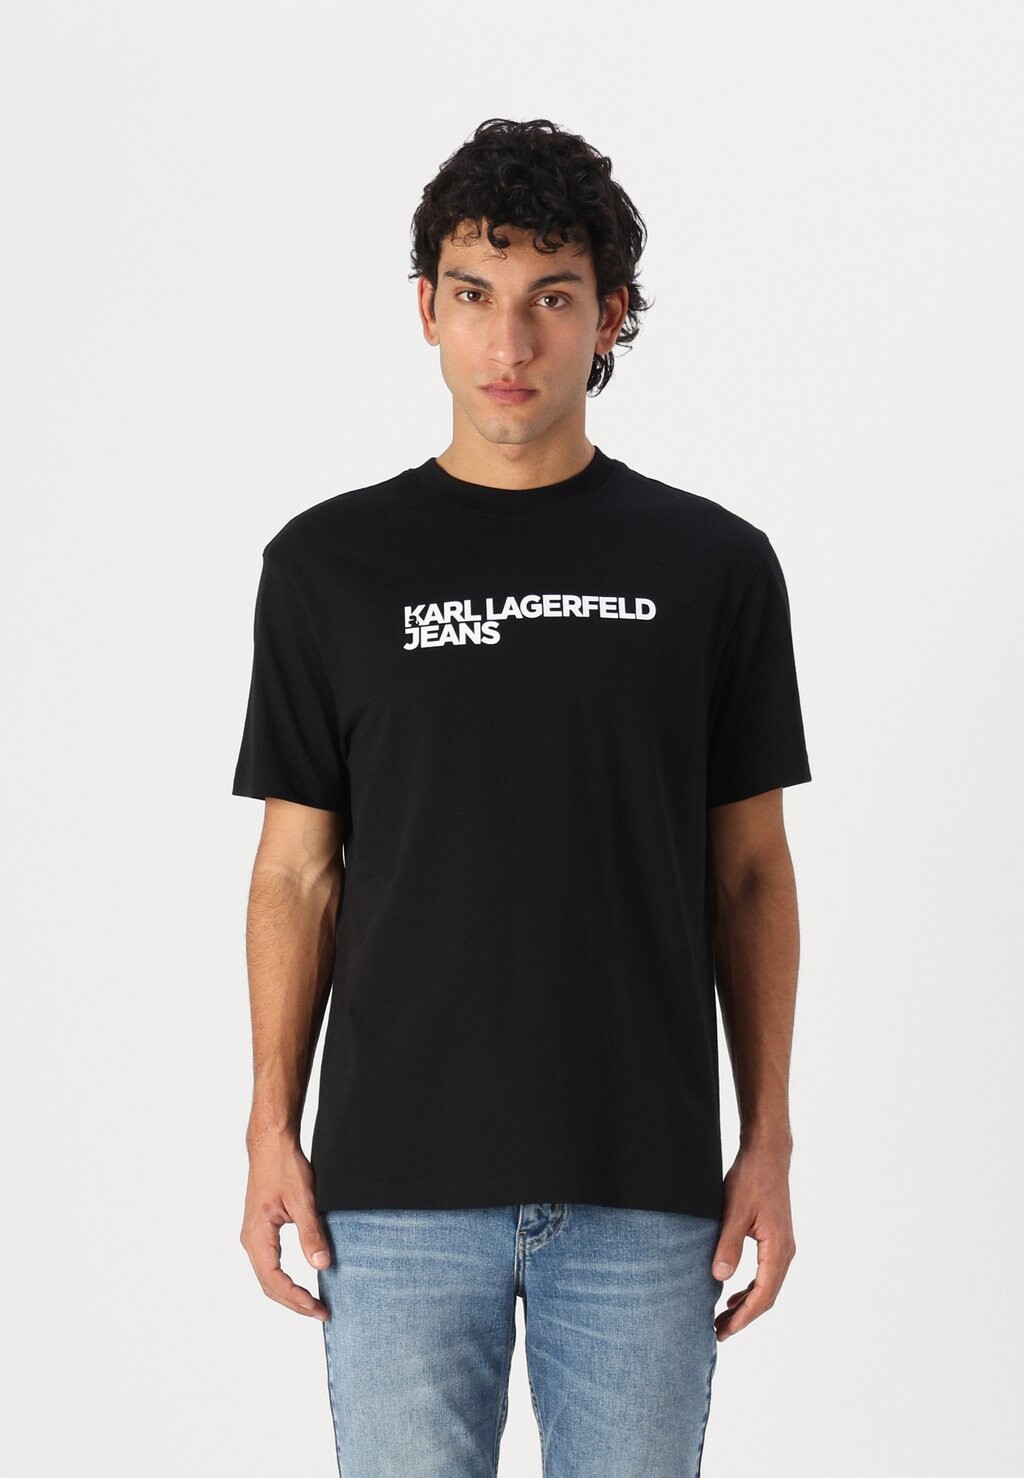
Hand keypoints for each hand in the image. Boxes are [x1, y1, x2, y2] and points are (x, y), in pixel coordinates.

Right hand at [240, 1131, 331, 1320]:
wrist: (271, 1144)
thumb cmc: (283, 1167)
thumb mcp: (303, 1199)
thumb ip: (311, 1233)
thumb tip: (321, 1264)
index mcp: (257, 1236)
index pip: (274, 1280)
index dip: (296, 1298)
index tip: (317, 1308)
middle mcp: (251, 1241)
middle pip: (269, 1285)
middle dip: (294, 1302)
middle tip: (321, 1312)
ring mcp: (254, 1237)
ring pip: (268, 1277)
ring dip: (289, 1293)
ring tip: (312, 1304)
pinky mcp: (261, 1231)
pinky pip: (270, 1264)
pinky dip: (285, 1280)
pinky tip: (301, 1283)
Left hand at [711, 1139, 795, 1341]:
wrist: (767, 1155)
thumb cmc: (752, 1178)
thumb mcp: (734, 1211)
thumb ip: (729, 1244)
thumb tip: (721, 1277)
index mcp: (778, 1249)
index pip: (763, 1295)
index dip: (743, 1317)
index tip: (724, 1331)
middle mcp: (785, 1252)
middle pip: (767, 1296)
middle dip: (743, 1317)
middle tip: (718, 1332)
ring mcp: (782, 1246)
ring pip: (767, 1286)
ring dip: (746, 1304)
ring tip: (723, 1318)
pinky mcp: (775, 1239)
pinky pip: (766, 1273)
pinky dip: (750, 1288)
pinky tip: (733, 1293)